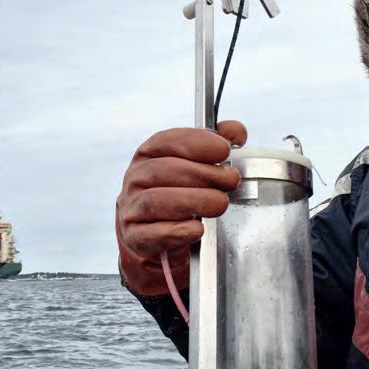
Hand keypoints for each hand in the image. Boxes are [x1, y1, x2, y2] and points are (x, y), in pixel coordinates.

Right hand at [116, 120, 246, 295]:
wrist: (155, 232)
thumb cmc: (179, 192)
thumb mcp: (195, 164)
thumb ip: (216, 143)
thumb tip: (236, 132)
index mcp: (149, 154)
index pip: (166, 141)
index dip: (197, 143)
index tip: (224, 150)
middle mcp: (137, 179)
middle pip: (164, 170)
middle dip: (203, 174)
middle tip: (231, 180)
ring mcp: (133, 208)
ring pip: (157, 200)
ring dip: (194, 201)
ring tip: (220, 203)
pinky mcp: (136, 237)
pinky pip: (154, 233)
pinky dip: (178, 231)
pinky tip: (198, 228)